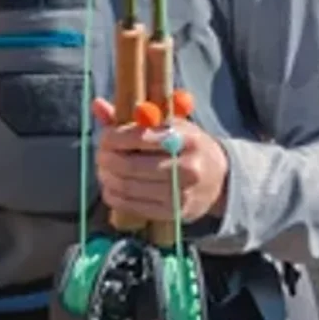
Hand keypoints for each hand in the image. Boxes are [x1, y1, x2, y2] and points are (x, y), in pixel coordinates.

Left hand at [93, 100, 230, 225]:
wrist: (220, 179)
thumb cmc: (188, 147)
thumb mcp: (170, 125)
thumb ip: (133, 118)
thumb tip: (98, 106)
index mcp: (187, 139)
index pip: (141, 137)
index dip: (115, 137)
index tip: (105, 137)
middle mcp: (187, 167)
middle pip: (132, 165)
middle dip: (107, 160)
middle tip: (100, 155)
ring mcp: (181, 193)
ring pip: (130, 187)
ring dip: (108, 179)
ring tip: (103, 171)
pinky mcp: (174, 213)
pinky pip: (135, 206)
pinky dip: (116, 197)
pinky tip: (111, 189)